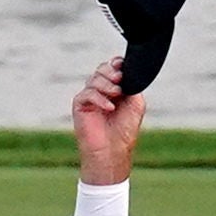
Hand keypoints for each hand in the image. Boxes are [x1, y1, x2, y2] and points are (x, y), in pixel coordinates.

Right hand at [72, 58, 145, 185]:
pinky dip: (99, 98)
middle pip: (101, 69)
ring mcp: (89, 97)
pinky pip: (87, 93)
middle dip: (111, 71)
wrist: (113, 151)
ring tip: (116, 95)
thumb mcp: (136, 104)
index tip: (123, 67)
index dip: (117, 64)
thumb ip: (133, 86)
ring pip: (94, 79)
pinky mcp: (80, 105)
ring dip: (107, 84)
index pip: (112, 67)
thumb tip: (127, 71)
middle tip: (119, 80)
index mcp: (114, 88)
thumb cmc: (124, 131)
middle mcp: (101, 91)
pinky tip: (109, 108)